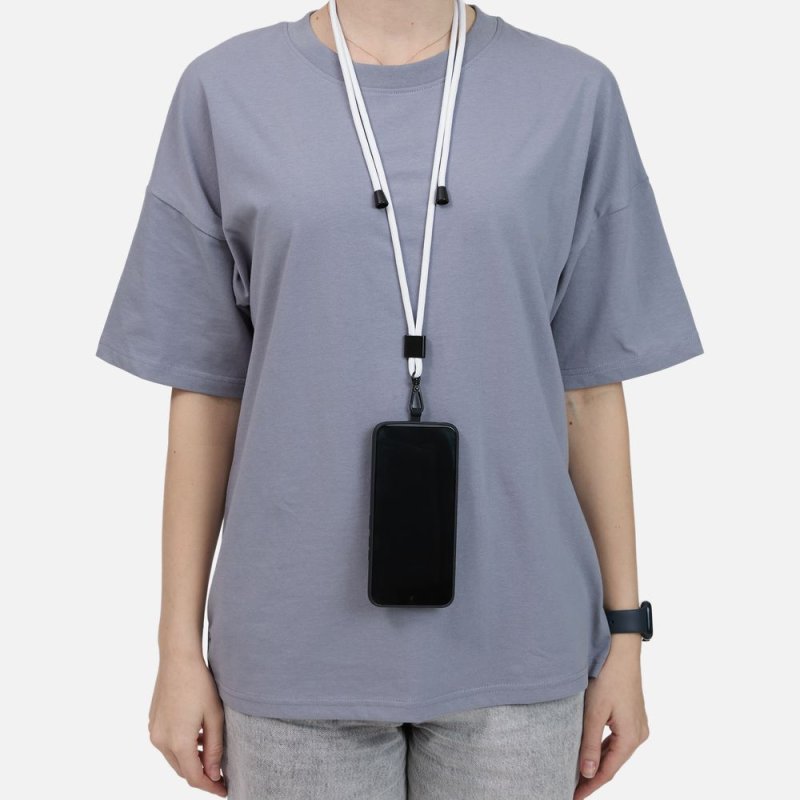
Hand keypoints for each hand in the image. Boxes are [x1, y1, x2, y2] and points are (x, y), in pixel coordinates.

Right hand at [148, 653, 227, 795]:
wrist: (178, 659)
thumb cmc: (200, 684)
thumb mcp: (215, 716)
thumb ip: (214, 748)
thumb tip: (213, 774)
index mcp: (178, 742)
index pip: (195, 777)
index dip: (210, 786)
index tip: (224, 790)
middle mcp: (161, 741)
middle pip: (183, 770)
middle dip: (201, 774)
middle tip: (220, 773)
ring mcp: (154, 732)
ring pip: (174, 758)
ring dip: (191, 761)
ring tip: (210, 754)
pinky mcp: (153, 723)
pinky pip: (168, 745)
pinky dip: (181, 748)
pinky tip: (197, 737)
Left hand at [573, 636, 649, 799]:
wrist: (620, 648)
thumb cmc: (608, 676)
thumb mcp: (594, 712)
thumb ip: (590, 744)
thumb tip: (587, 774)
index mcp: (632, 737)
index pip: (608, 771)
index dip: (590, 786)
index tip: (573, 796)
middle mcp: (638, 734)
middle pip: (612, 763)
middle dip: (592, 777)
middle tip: (571, 788)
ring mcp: (636, 724)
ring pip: (614, 752)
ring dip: (597, 763)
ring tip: (576, 775)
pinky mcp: (631, 715)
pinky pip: (616, 740)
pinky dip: (603, 748)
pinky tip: (589, 752)